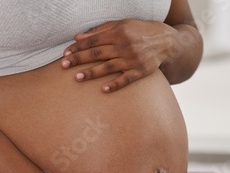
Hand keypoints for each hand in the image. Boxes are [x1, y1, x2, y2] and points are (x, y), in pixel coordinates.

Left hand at [60, 19, 176, 91]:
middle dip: (79, 59)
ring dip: (91, 73)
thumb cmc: (139, 31)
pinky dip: (115, 85)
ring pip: (108, 67)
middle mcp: (124, 45)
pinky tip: (103, 90)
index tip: (65, 54)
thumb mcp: (121, 25)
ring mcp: (132, 59)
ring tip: (77, 78)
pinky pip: (125, 80)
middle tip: (63, 66)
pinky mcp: (140, 71)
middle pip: (97, 53)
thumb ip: (99, 31)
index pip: (93, 41)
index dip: (78, 47)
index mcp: (118, 32)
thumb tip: (78, 37)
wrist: (166, 40)